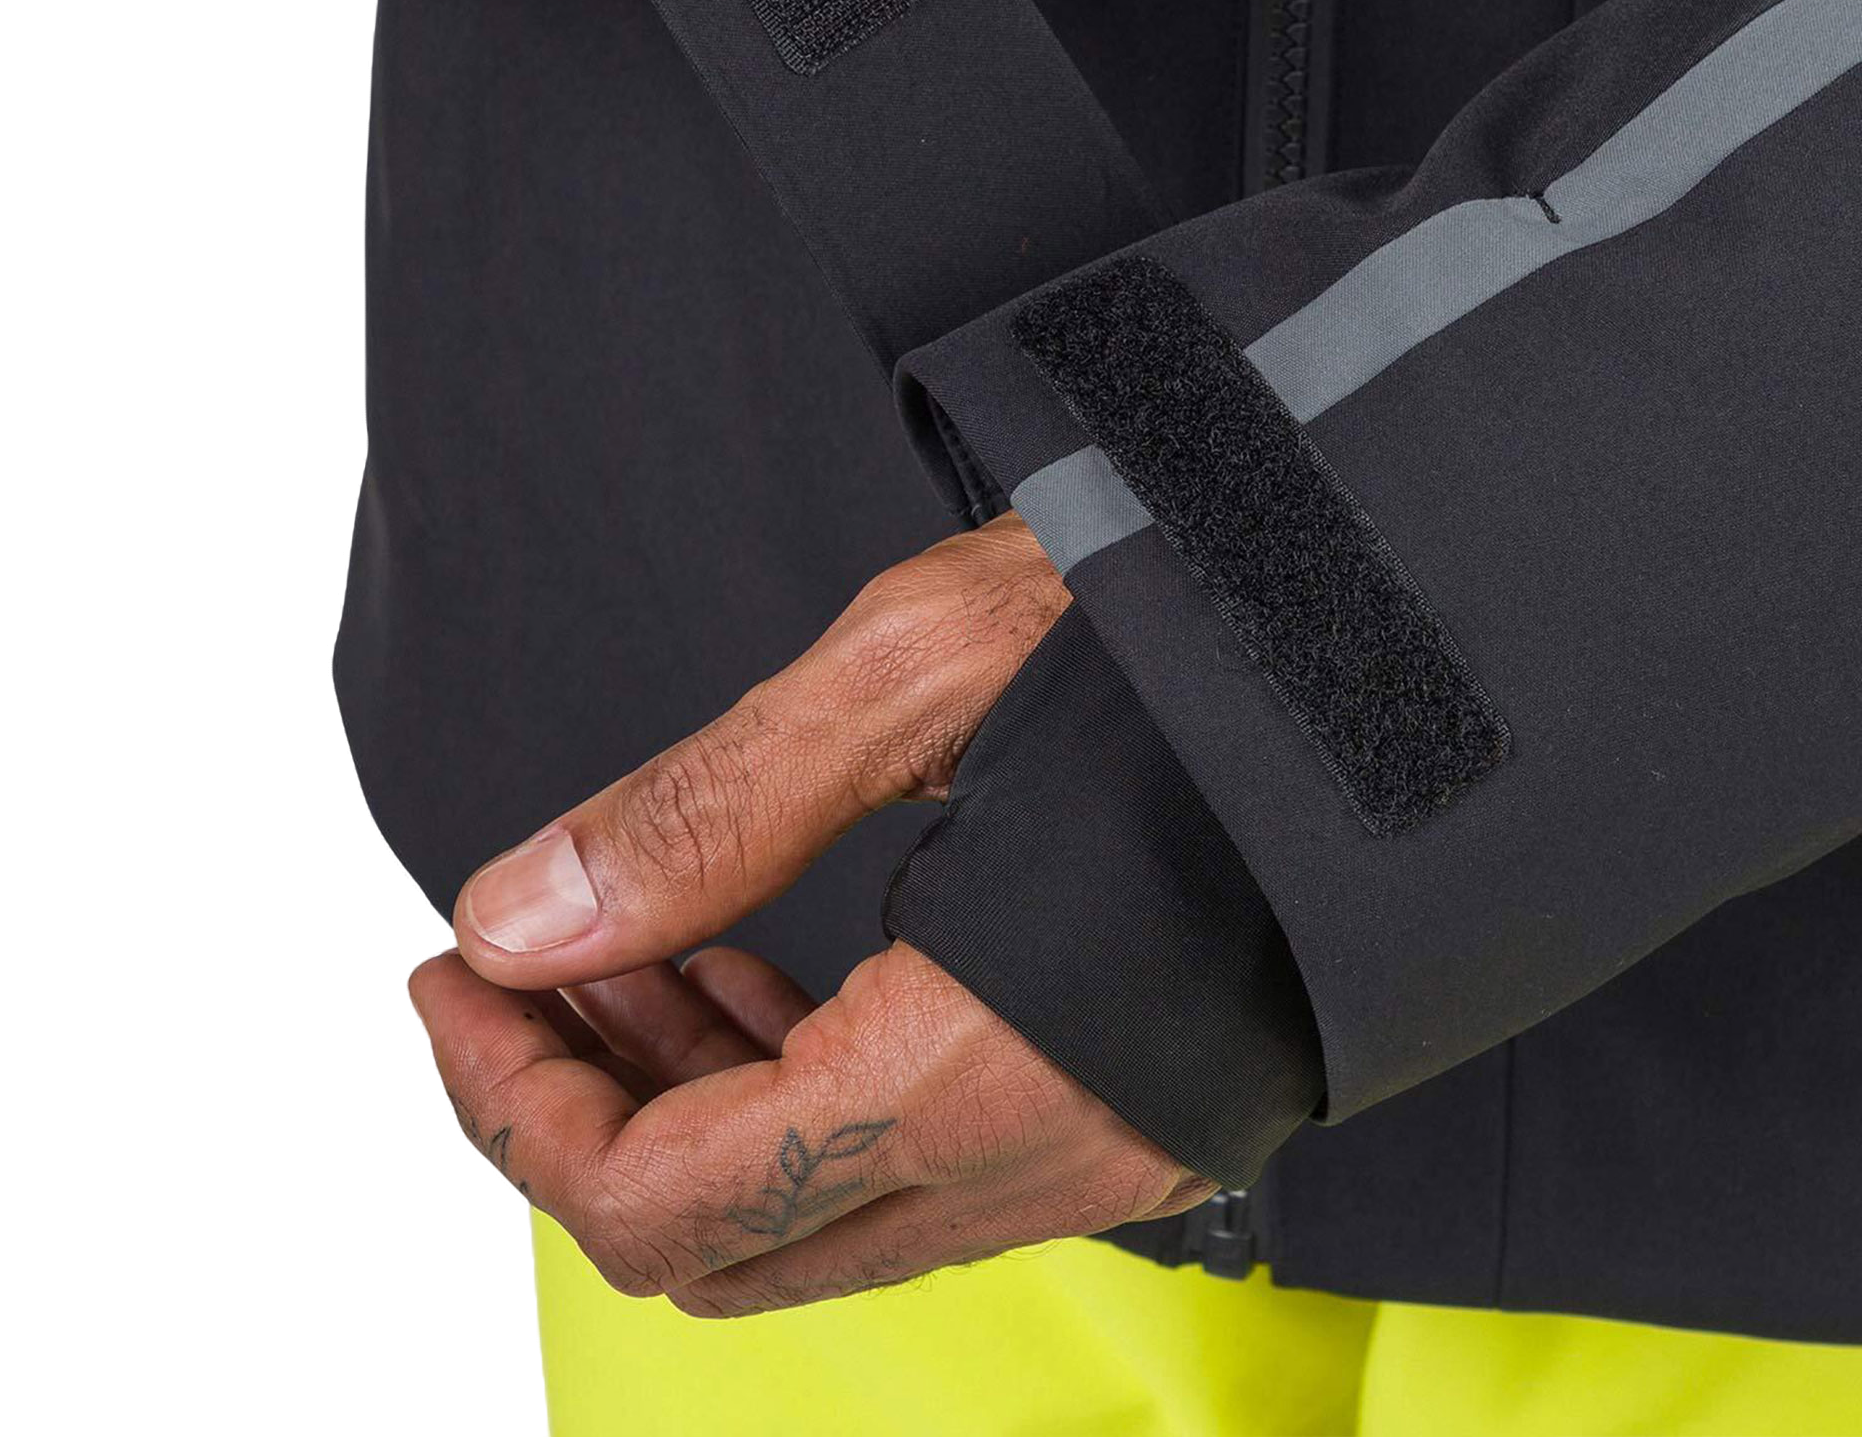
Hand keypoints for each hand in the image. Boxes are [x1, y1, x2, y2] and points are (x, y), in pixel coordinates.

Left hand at [402, 517, 1217, 1314]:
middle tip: (510, 968)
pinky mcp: (1131, 1109)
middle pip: (726, 1245)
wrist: (1416, 618)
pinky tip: (749, 960)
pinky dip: (793, 1087)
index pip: (668, 1202)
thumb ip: (707, 812)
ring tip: (620, 947)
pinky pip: (911, 1166)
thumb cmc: (1202, 616)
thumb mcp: (922, 668)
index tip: (445, 983)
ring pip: (817, 1214)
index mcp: (983, 1070)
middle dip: (577, 1114)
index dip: (514, 1108)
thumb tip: (519, 917)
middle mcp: (1049, 1157)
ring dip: (681, 1098)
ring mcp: (1103, 1151)